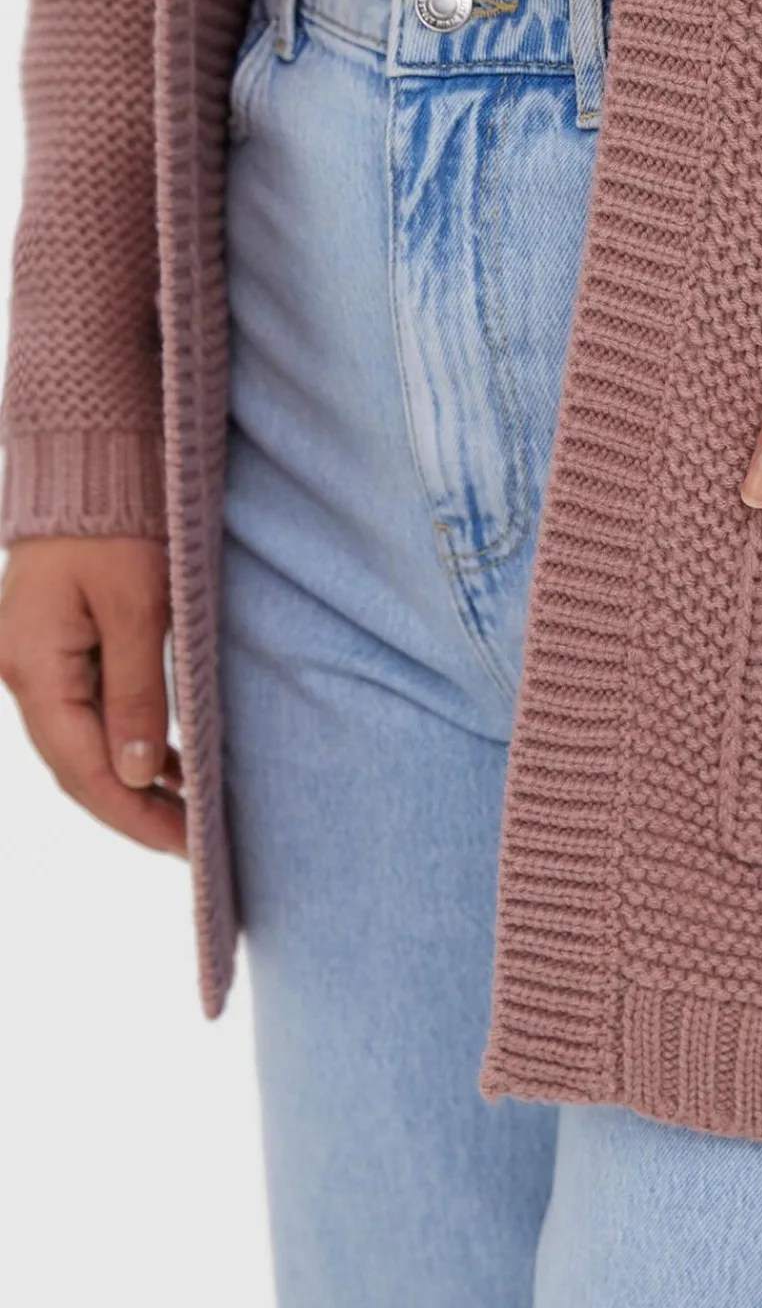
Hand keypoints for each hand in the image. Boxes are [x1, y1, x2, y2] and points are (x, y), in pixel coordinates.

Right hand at [0, 536, 185, 856]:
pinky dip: (127, 744)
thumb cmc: (117, 524)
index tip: (183, 846)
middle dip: (134, 810)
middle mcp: (22, 672)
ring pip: (83, 745)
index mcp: (33, 668)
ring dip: (133, 783)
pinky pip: (88, 713)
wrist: (89, 461)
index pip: (82, 769)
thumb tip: (135, 779)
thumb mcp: (138, 608)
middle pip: (77, 766)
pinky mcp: (54, 648)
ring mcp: (33, 661)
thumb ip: (137, 694)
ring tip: (188, 815)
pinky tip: (166, 767)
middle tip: (193, 844)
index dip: (132, 816)